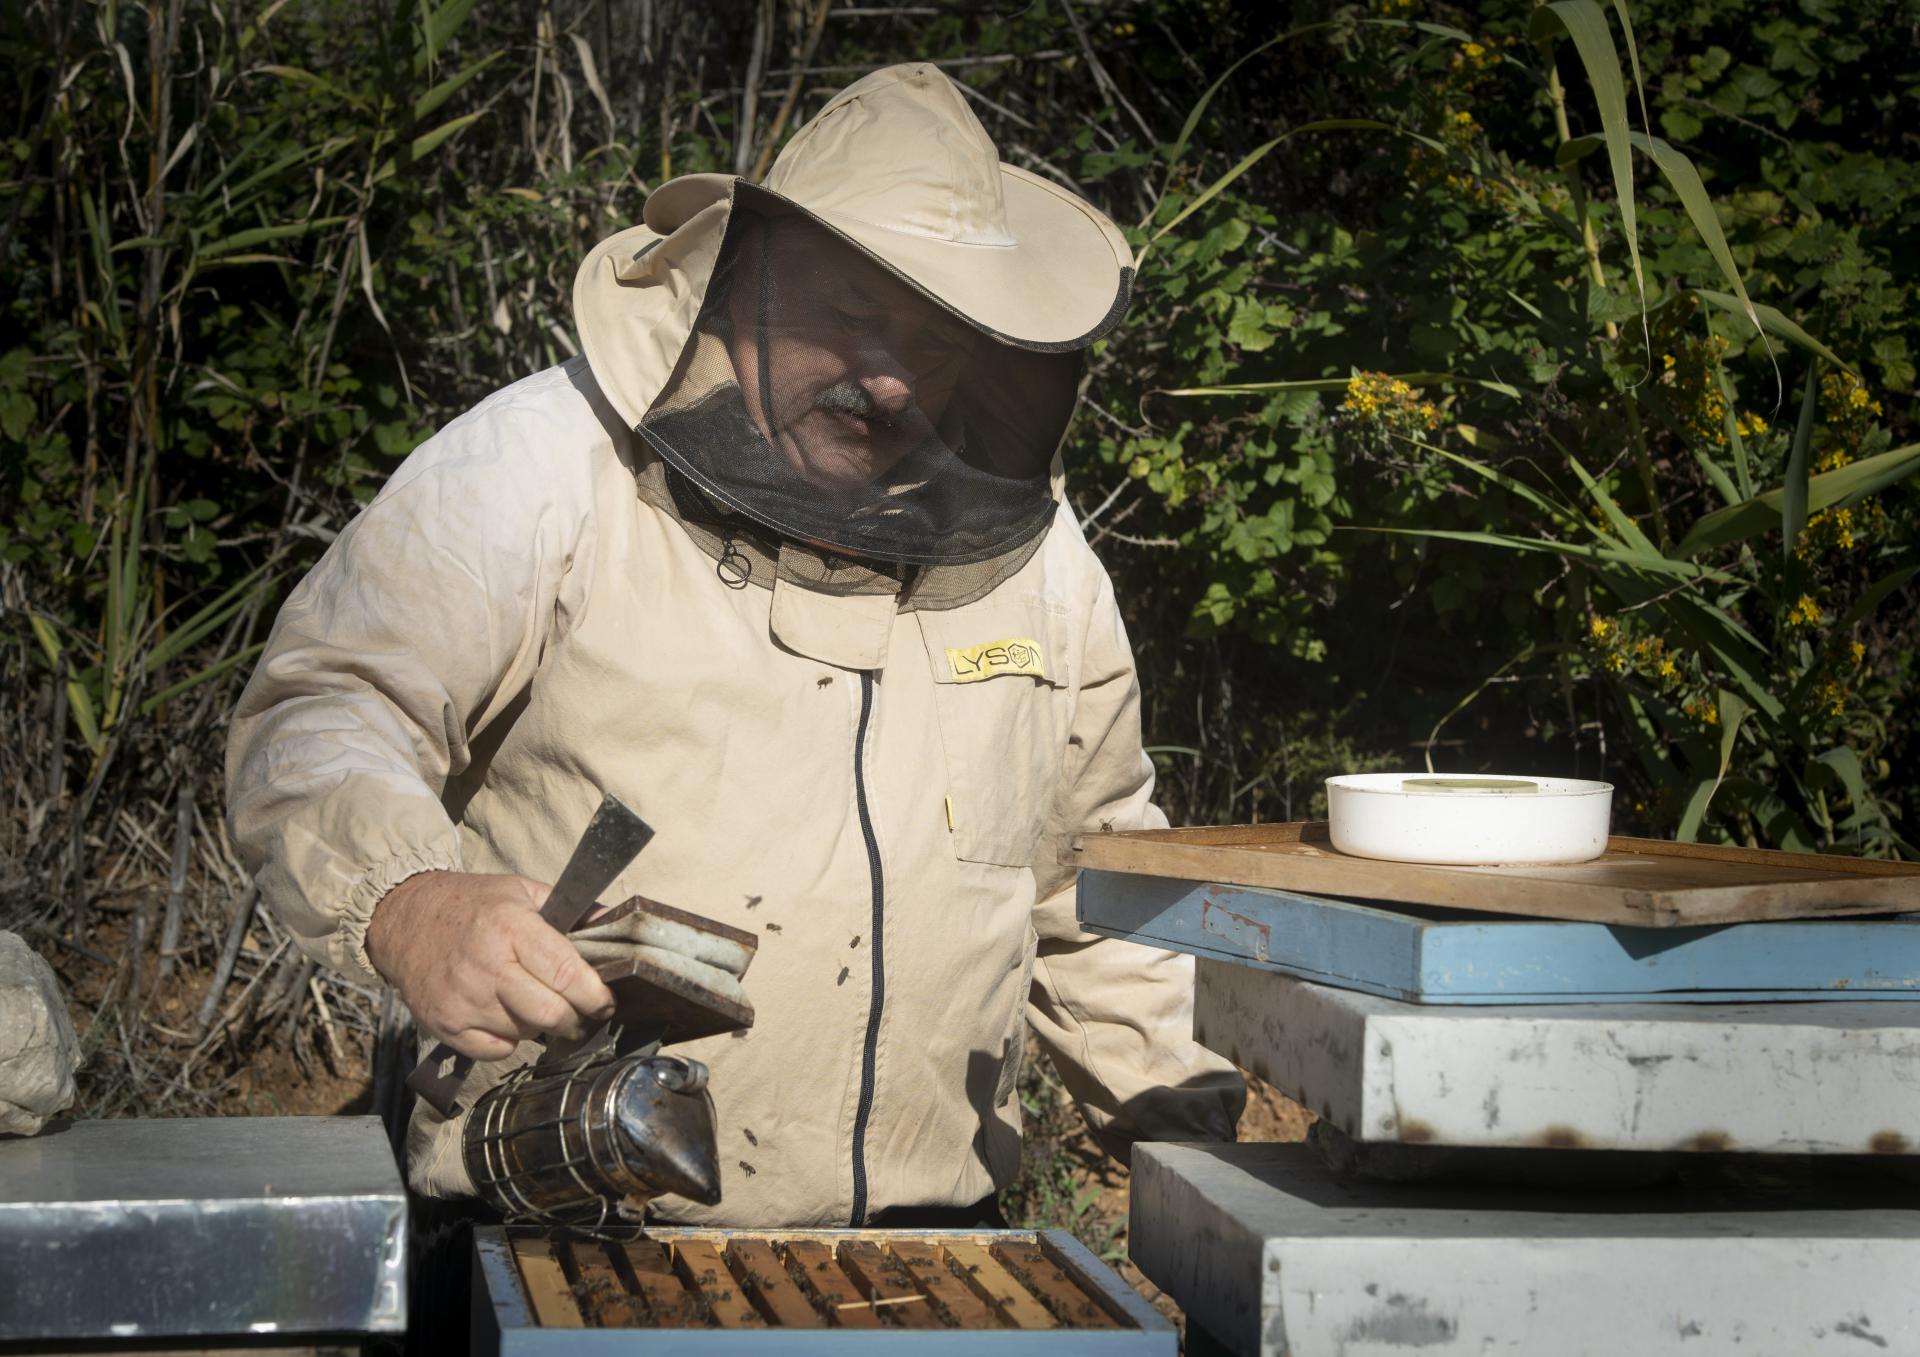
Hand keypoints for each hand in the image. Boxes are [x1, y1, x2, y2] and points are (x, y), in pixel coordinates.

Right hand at [365, 870, 614, 1061]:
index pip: (566, 974)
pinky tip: (502, 1015)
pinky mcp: (445, 1025)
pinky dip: (507, 1040)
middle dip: (574, 1017)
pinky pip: (496, 1052)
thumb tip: (615, 923)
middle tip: (579, 1011)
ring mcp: (464, 1000)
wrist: (404, 918)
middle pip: (551, 1014)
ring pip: (526, 1034)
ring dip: (538, 1024)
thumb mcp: (520, 891)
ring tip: (529, 999)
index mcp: (511, 928)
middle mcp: (487, 967)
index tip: (606, 1002)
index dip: (595, 995)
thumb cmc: (471, 904)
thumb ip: (570, 909)